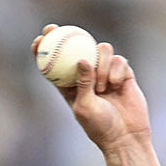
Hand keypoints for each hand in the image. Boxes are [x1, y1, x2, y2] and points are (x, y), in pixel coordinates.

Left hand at [32, 24, 150, 152]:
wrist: (126, 136)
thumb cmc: (100, 126)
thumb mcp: (84, 107)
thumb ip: (82, 83)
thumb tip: (81, 59)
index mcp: (70, 86)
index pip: (55, 64)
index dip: (46, 51)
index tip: (39, 40)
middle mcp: (87, 77)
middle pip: (77, 48)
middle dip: (68, 35)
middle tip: (60, 29)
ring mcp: (105, 73)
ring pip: (102, 51)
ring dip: (101, 66)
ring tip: (102, 88)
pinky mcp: (123, 73)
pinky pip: (119, 60)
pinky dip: (116, 71)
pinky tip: (116, 85)